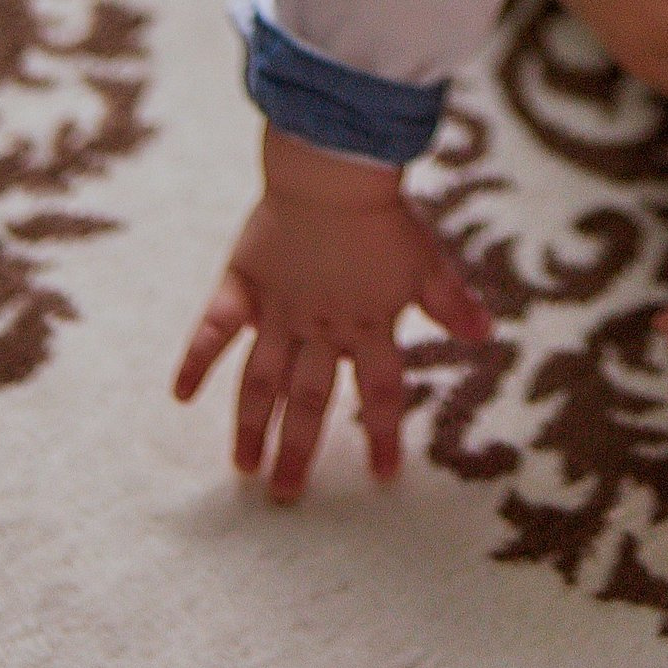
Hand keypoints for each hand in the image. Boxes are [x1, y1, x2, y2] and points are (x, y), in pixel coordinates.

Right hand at [174, 129, 490, 501]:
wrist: (335, 171)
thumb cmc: (386, 214)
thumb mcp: (428, 261)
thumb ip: (451, 303)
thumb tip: (486, 336)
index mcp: (369, 326)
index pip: (380, 394)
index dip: (383, 435)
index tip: (385, 476)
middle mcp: (321, 329)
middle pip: (310, 402)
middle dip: (299, 452)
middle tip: (285, 496)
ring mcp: (279, 311)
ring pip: (261, 381)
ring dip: (251, 426)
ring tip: (243, 468)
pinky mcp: (243, 285)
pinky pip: (214, 330)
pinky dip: (196, 361)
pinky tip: (181, 396)